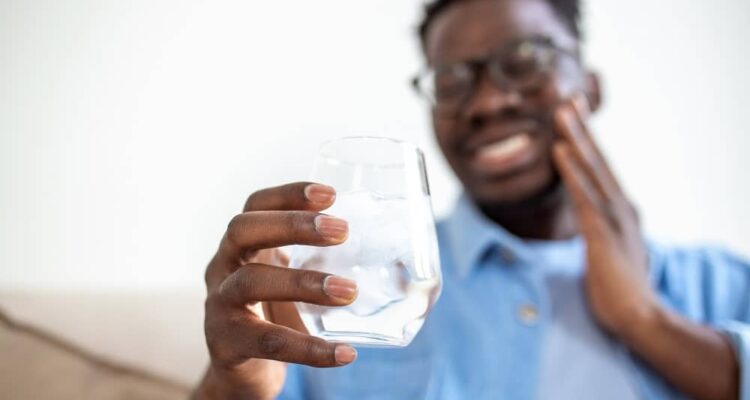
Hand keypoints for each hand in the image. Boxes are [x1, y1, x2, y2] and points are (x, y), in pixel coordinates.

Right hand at [195, 182, 358, 399]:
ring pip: (250, 282)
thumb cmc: (273, 316)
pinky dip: (309, 348)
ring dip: (302, 282)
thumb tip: (393, 259)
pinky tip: (344, 353)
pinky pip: (267, 342)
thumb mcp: (288, 280)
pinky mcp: (225, 344)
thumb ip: (319, 264)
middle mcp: (222, 268)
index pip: (256, 206)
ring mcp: (218, 305)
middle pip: (243, 230)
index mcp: (242, 246)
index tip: (330, 194)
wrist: (240, 373)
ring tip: (349, 291)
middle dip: (292, 225)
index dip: (288, 195)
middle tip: (342, 230)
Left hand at [552, 95, 658, 337]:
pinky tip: (560, 150)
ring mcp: (613, 219)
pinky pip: (583, 196)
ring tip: (561, 111)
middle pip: (598, 160)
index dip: (587, 141)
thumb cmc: (619, 287)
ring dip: (576, 139)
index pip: (601, 169)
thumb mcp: (610, 249)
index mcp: (620, 210)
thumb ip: (600, 229)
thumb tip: (588, 218)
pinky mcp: (602, 234)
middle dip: (582, 129)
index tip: (574, 115)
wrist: (638, 317)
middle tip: (568, 99)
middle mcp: (620, 207)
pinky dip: (572, 171)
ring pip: (592, 170)